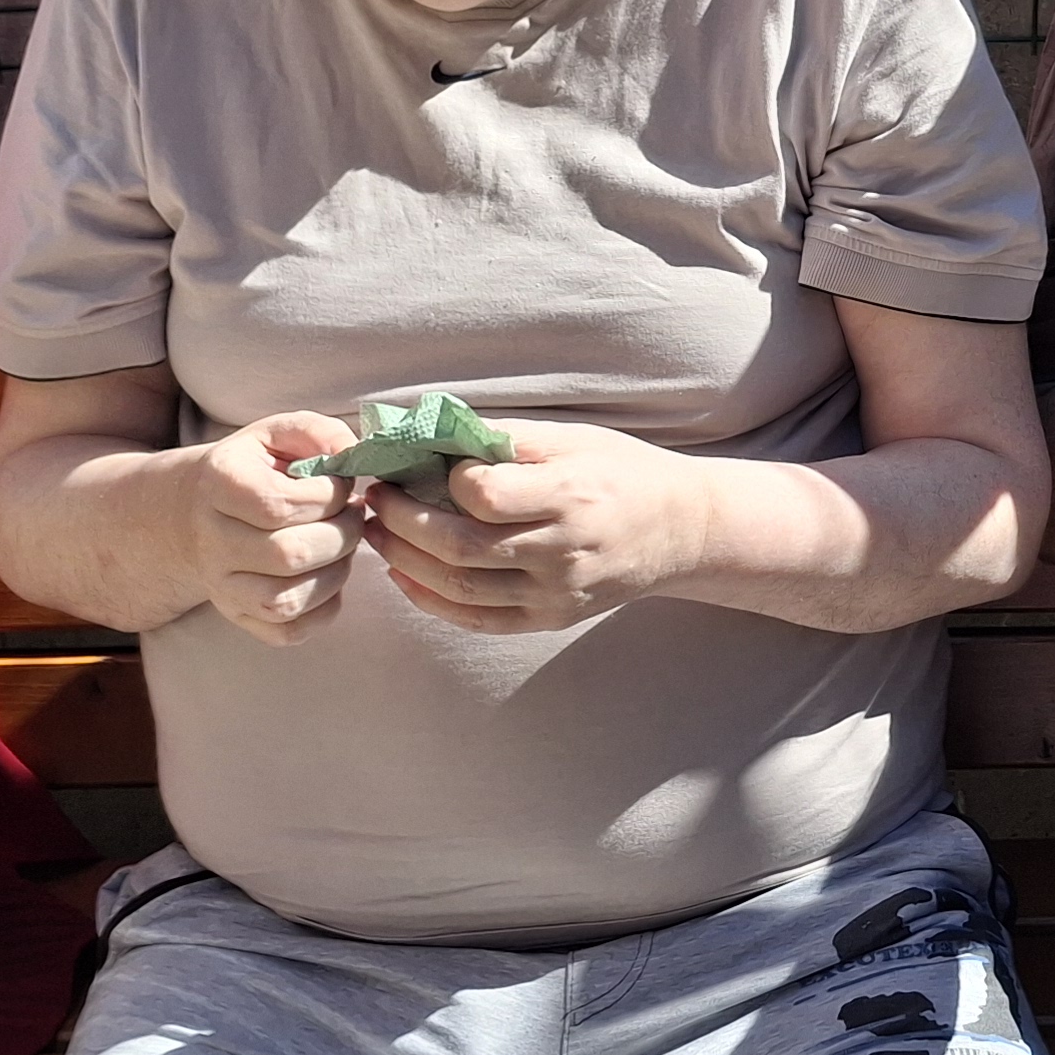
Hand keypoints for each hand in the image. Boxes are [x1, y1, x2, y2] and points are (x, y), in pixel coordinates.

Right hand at [166, 411, 367, 645]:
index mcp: (218, 485)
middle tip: (354, 516)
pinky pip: (288, 631)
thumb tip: (355, 454)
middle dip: (342, 535)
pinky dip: (325, 609)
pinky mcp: (238, 615)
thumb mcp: (278, 433)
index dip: (327, 497)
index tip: (342, 486)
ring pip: (287, 600)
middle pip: (288, 555)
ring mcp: (222, 586)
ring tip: (344, 545)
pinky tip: (329, 574)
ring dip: (337, 574)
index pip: (277, 504)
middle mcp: (212, 541)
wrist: (195, 512)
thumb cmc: (251, 469)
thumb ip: (320, 433)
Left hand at [361, 419, 712, 634]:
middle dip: (401, 522)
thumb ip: (504, 438)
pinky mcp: (550, 618)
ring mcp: (557, 592)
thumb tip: (430, 434)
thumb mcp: (571, 438)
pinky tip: (405, 576)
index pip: (486, 496)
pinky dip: (431, 601)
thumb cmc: (620, 471)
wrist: (680, 530)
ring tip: (377, 534)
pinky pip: (478, 620)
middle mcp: (563, 550)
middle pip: (460, 546)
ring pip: (460, 587)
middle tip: (374, 499)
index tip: (423, 465)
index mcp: (571, 495)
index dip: (445, 480)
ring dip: (403, 561)